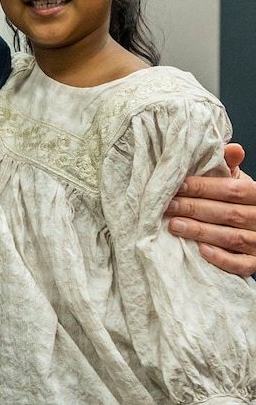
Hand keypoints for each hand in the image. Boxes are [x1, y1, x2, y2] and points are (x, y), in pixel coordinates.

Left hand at [165, 143, 255, 275]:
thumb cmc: (236, 200)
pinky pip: (241, 264)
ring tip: (174, 226)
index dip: (204, 187)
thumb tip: (233, 148)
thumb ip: (227, 165)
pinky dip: (222, 258)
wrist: (253, 225)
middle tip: (167, 206)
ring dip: (201, 231)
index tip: (177, 186)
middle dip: (194, 209)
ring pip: (232, 238)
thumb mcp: (234, 180)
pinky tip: (201, 251)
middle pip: (228, 213)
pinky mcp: (254, 262)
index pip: (232, 190)